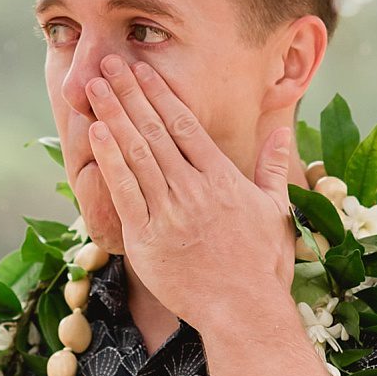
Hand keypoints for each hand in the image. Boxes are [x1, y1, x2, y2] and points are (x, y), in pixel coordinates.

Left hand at [84, 55, 296, 334]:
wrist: (243, 312)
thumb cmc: (262, 265)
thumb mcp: (276, 211)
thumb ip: (273, 168)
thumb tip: (281, 132)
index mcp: (222, 179)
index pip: (185, 125)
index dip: (160, 94)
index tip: (141, 69)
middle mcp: (194, 189)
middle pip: (155, 131)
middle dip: (130, 94)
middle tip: (108, 63)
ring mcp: (170, 213)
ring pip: (136, 155)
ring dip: (113, 117)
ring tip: (95, 88)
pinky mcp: (148, 238)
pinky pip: (125, 192)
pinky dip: (110, 161)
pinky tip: (96, 134)